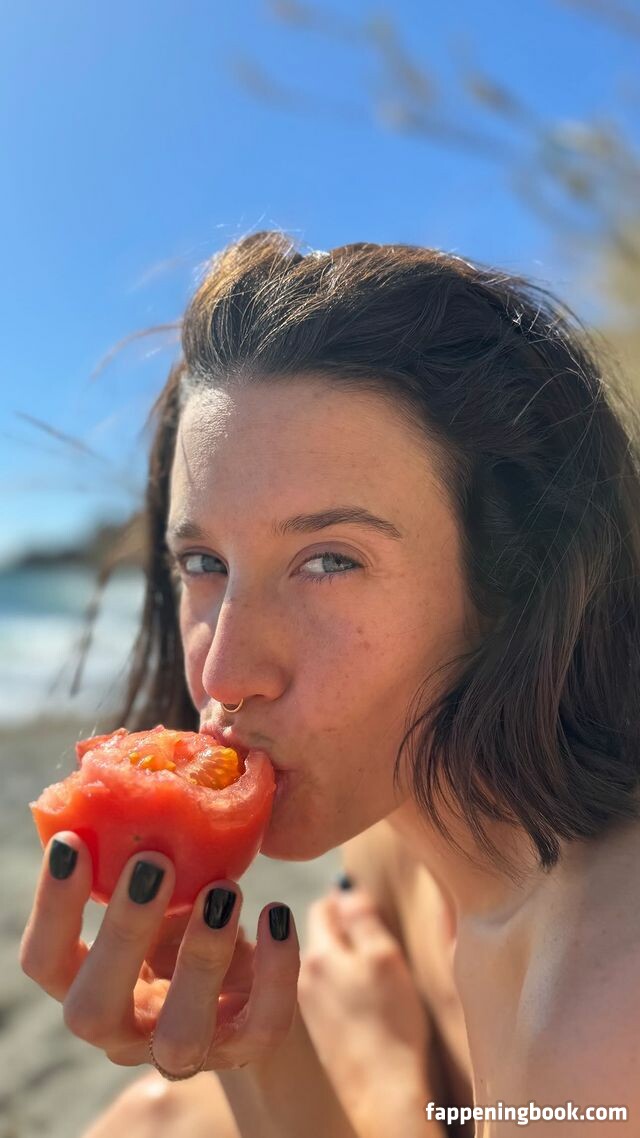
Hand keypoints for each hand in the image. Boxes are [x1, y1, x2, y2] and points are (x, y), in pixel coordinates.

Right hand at [20, 831, 299, 1076]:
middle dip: (122, 935)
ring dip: (200, 959)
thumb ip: (136, 854)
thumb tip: (129, 768)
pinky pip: (262, 1027)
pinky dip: (276, 971)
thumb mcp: (157, 893)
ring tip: (223, 889)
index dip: (51, 906)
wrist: (246, 987)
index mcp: (86, 983)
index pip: (45, 962)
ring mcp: (184, 1049)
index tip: (73, 840)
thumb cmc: (182, 923)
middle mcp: (124, 1029)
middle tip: (153, 862)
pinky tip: (277, 915)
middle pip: (93, 1011)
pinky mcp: (246, 1049)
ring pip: (179, 1037)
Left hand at [298, 880, 432, 1134]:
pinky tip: (366, 1002)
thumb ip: (362, 918)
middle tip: (374, 941)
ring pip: (324, 963)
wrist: (383, 1092)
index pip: (324, 905)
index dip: (347, 901)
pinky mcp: (319, 1030)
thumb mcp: (385, 958)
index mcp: (318, 954)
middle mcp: (303, 977)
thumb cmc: (391, 1023)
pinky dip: (343, 986)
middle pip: (320, 934)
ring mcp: (308, 1006)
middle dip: (343, 929)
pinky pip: (327, 990)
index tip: (366, 911)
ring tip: (373, 973)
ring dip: (343, 958)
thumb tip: (343, 889)